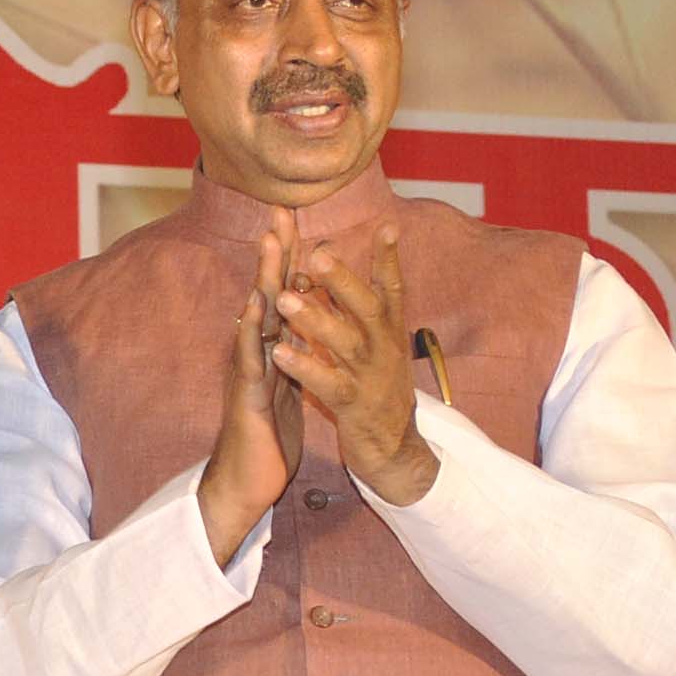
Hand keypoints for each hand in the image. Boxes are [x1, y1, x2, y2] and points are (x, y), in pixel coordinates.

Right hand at [199, 214, 303, 561]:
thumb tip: (295, 326)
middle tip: (280, 212)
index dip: (289, 259)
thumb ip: (289, 355)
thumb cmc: (266, 438)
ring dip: (262, 279)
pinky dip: (251, 332)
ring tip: (269, 244)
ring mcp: (249, 373)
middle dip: (275, 254)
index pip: (282, 296)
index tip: (296, 220)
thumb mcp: (285, 388)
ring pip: (257, 318)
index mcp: (272, 351)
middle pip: (267, 294)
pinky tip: (253, 307)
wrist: (245, 484)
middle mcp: (256, 355)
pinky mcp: (248, 398)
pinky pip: (251, 360)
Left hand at [272, 224, 437, 507]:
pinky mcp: (354, 405)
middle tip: (318, 254)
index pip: (392, 289)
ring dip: (314, 319)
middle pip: (368, 307)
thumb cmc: (379, 391)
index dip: (390, 258)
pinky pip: (327, 383)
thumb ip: (364, 311)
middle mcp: (384, 348)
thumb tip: (343, 271)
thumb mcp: (381, 347)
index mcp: (390, 332)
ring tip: (285, 297)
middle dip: (343, 281)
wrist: (395, 450)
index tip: (388, 225)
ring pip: (344, 342)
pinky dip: (305, 367)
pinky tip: (280, 353)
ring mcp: (370, 376)